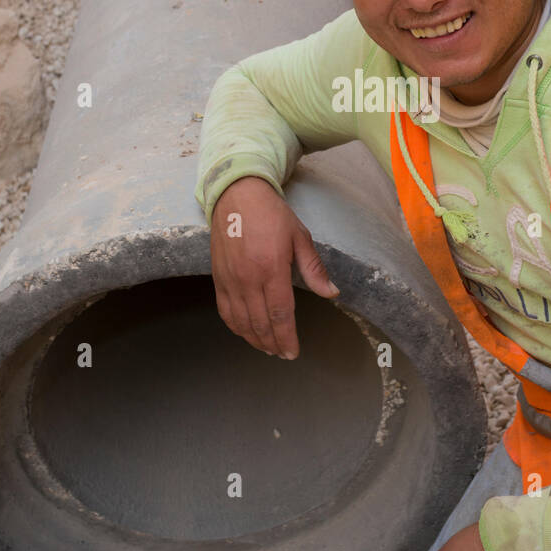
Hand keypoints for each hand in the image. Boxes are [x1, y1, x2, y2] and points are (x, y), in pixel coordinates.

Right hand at [210, 176, 338, 358]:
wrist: (236, 195)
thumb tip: (332, 293)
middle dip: (273, 343)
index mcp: (272, 268)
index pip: (280, 313)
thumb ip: (314, 268)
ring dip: (255, 339)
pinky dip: (235, 326)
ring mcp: (230, 279)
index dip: (287, 337)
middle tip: (283, 354)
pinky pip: (225, 310)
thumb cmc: (272, 214)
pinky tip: (245, 333)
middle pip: (260, 322)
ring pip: (241, 321)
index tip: (293, 352)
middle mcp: (248, 278)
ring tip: (267, 348)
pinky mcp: (217, 277)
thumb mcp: (300, 236)